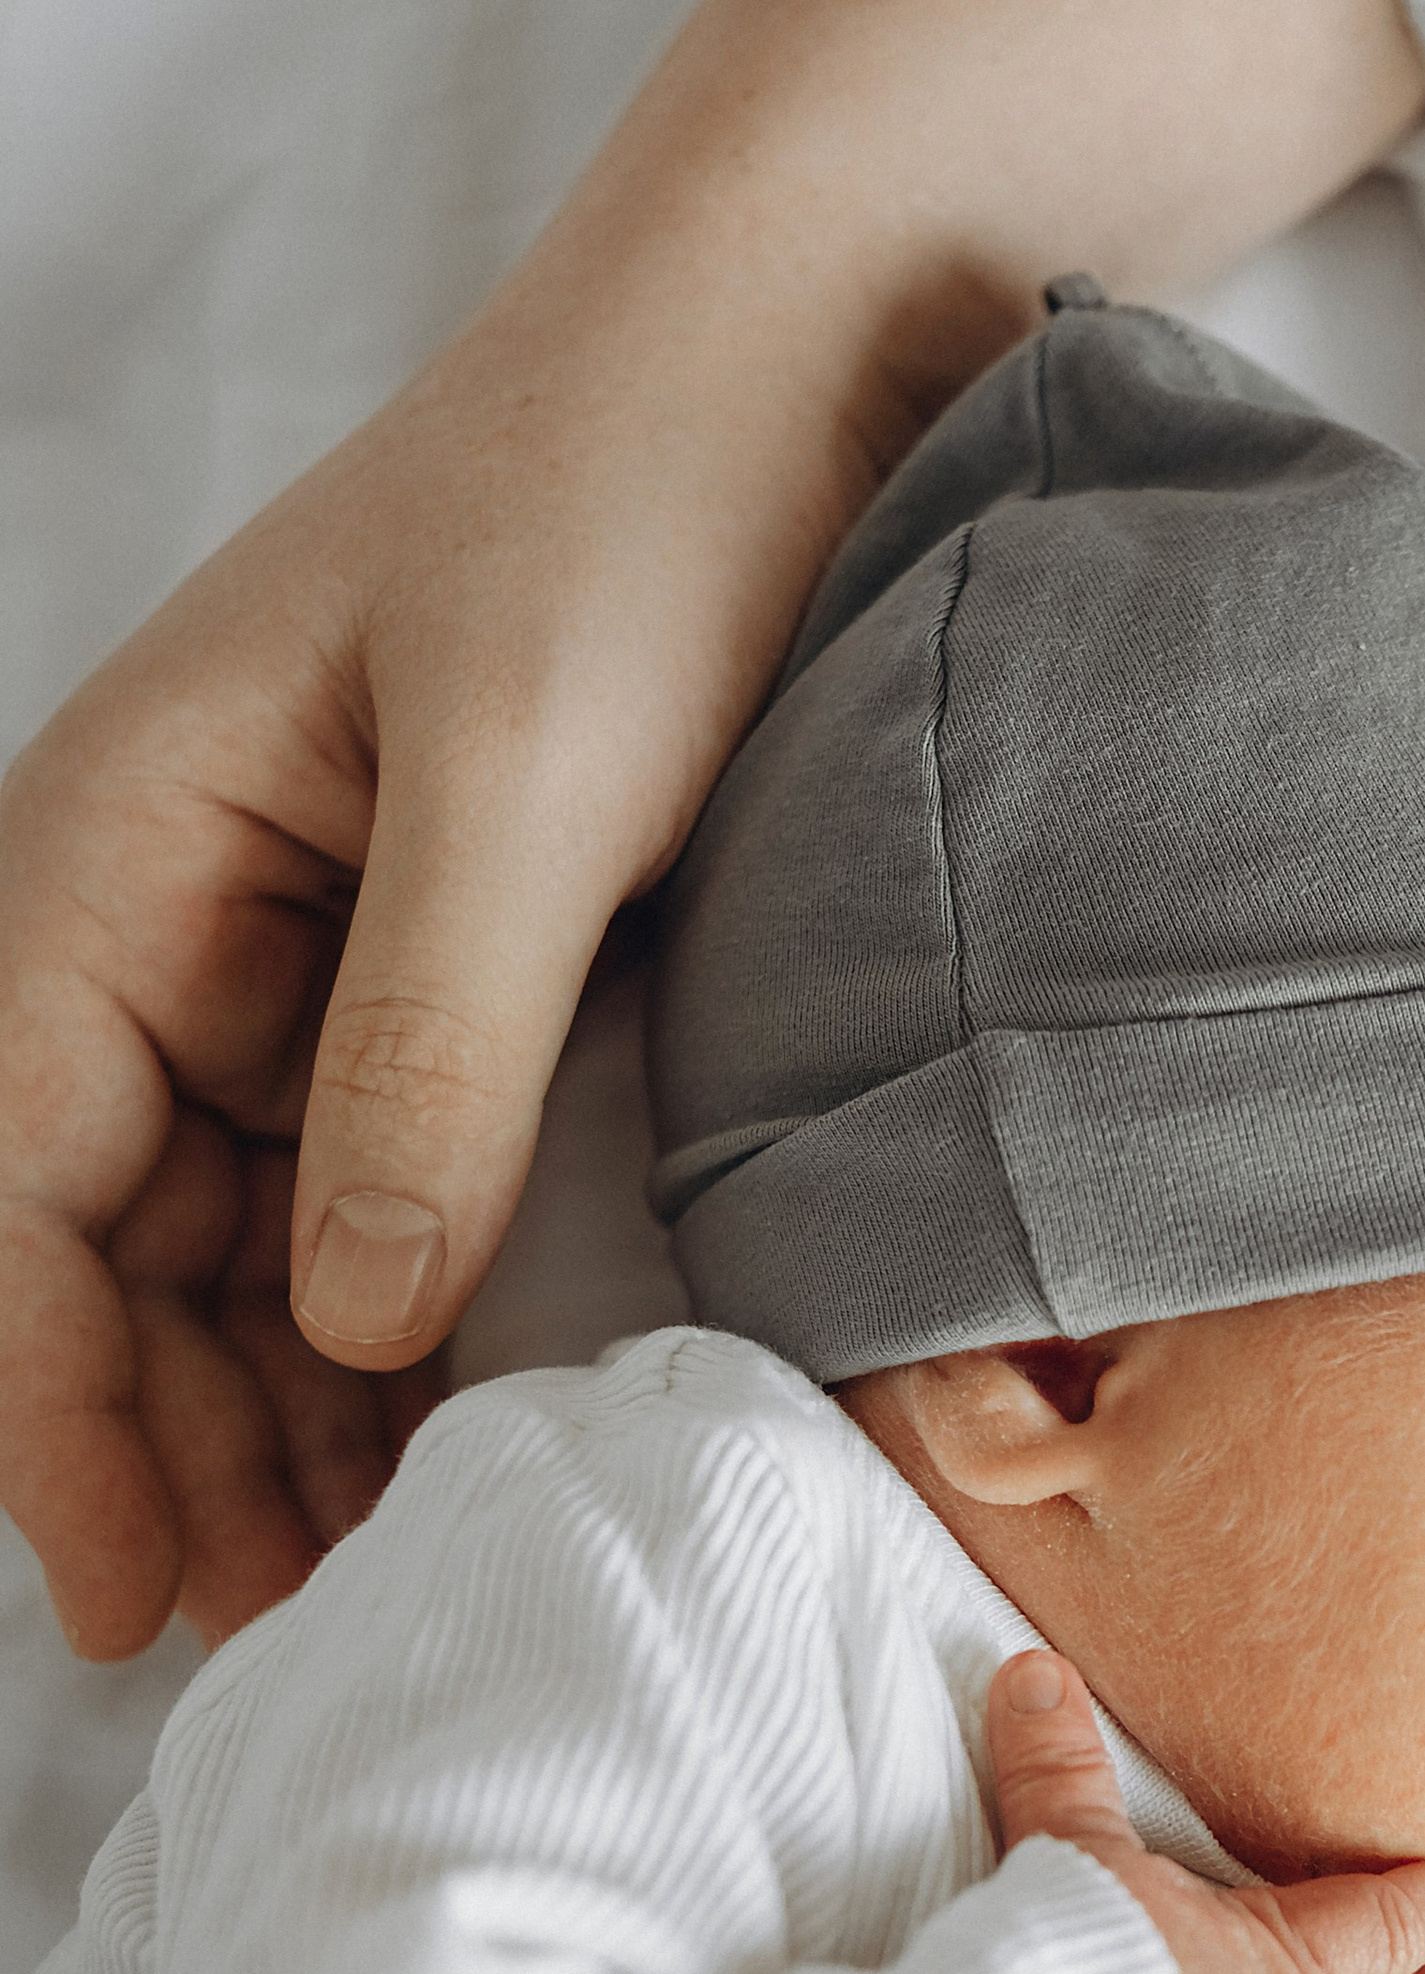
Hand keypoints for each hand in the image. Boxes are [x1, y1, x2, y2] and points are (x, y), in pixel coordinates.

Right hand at [0, 0, 1421, 1663]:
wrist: (798, 340)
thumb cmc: (636, 498)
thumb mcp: (522, 776)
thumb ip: (422, 1050)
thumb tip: (345, 1314)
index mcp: (123, 842)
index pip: (17, 1178)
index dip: (52, 1404)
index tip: (126, 1594)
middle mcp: (176, 909)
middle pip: (113, 1243)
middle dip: (175, 1441)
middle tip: (283, 1634)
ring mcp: (302, 946)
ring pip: (237, 1242)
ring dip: (278, 1410)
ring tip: (363, 1576)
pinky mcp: (435, 967)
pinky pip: (366, 1188)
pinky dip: (387, 1323)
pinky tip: (444, 1437)